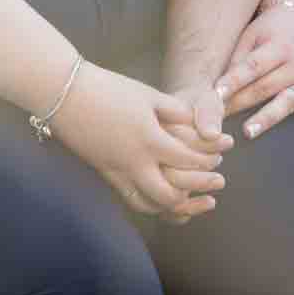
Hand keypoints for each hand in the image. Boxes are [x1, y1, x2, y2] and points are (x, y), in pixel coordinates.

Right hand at [49, 62, 227, 220]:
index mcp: (149, 139)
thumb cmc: (108, 88)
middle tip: (219, 182)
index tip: (228, 148)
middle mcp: (135, 163)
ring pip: (152, 205)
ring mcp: (118, 173)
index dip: (212, 155)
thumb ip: (176, 112)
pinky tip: (164, 200)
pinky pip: (133, 200)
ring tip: (195, 201)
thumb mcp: (147, 94)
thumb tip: (199, 123)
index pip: (189, 158)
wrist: (65, 94)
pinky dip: (153, 206)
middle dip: (200, 189)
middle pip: (173, 192)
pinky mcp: (106, 175)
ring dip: (177, 206)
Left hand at [212, 2, 293, 139]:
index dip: (233, 81)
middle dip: (240, 103)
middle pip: (265, 87)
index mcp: (279, 45)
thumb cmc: (270, 30)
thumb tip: (220, 88)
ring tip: (248, 131)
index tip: (215, 95)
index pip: (253, 67)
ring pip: (286, 102)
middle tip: (219, 118)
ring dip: (267, 118)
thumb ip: (239, 58)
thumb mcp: (253, 34)